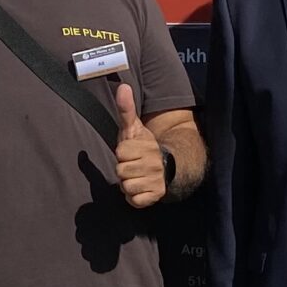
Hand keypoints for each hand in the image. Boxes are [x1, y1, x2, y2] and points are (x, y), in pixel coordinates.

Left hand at [113, 82, 167, 208]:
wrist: (166, 167)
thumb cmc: (142, 147)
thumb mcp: (133, 128)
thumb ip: (126, 109)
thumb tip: (122, 86)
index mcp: (147, 146)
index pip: (121, 152)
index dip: (122, 153)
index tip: (131, 151)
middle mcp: (153, 164)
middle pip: (121, 171)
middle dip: (123, 169)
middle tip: (133, 165)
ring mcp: (155, 180)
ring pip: (126, 186)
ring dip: (127, 183)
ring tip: (136, 176)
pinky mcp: (155, 196)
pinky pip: (134, 200)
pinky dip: (134, 197)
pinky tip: (140, 188)